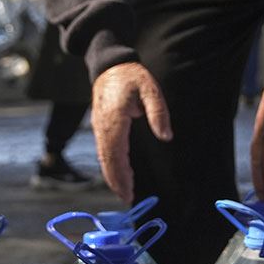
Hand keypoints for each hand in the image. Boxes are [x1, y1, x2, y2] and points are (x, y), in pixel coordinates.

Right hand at [91, 62, 172, 203]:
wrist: (109, 65)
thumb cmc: (132, 76)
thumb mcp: (150, 89)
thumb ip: (158, 112)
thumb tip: (166, 136)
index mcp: (114, 119)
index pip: (116, 153)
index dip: (121, 174)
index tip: (129, 191)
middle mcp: (102, 126)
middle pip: (107, 160)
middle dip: (116, 181)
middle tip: (128, 198)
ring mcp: (98, 126)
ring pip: (103, 157)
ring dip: (112, 176)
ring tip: (124, 192)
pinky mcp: (98, 126)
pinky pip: (102, 150)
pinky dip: (108, 165)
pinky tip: (117, 174)